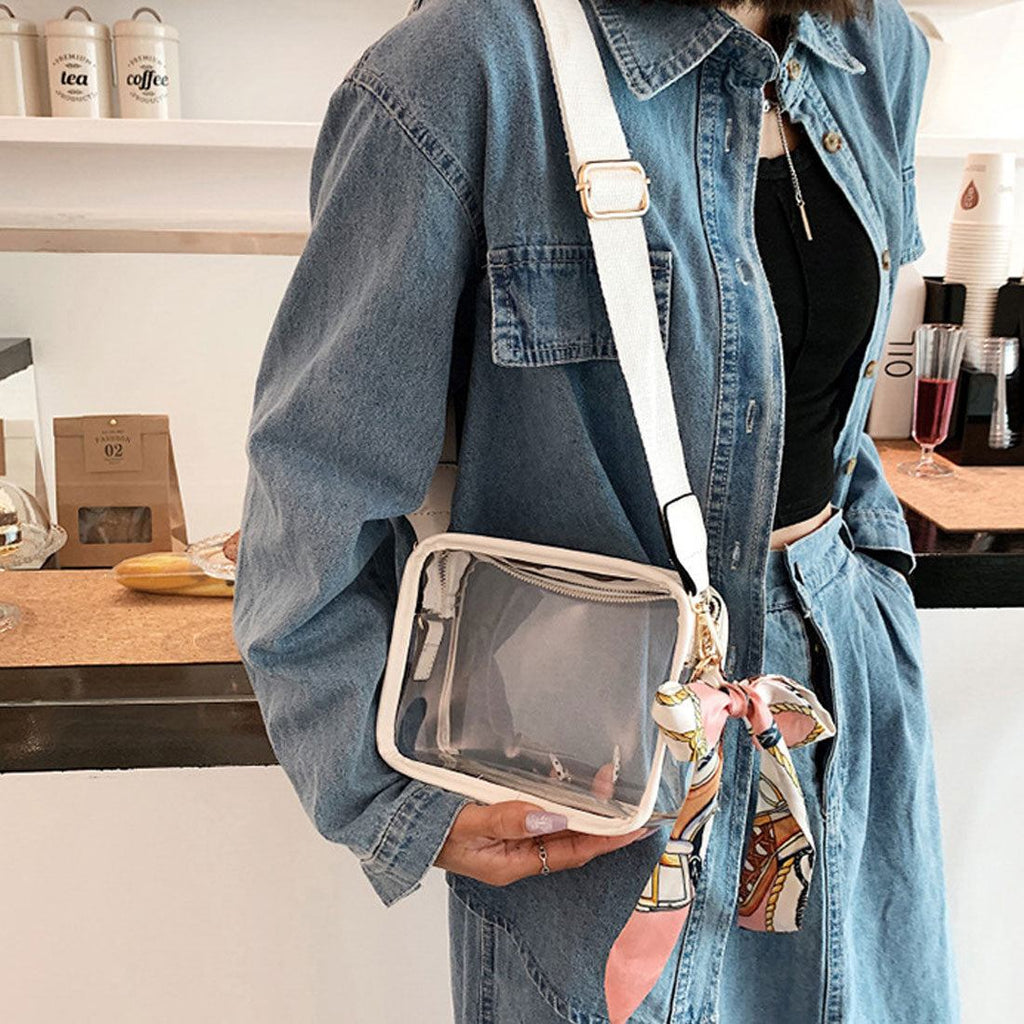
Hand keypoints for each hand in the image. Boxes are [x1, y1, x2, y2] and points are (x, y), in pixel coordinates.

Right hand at [435, 801, 651, 885]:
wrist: (393, 825)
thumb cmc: (426, 829)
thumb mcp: (467, 825)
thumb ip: (507, 820)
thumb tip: (551, 815)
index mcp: (513, 862)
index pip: (572, 852)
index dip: (606, 839)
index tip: (636, 826)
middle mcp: (516, 852)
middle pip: (569, 837)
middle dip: (600, 818)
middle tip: (624, 792)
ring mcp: (508, 836)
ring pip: (557, 823)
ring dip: (581, 805)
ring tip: (604, 782)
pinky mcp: (500, 818)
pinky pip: (538, 811)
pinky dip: (557, 796)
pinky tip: (566, 780)